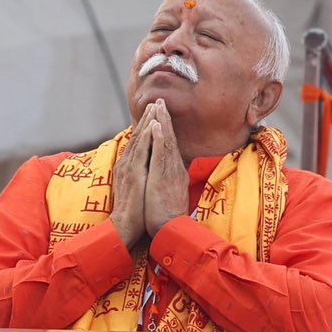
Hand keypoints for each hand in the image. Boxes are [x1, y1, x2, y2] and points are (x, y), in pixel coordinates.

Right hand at [110, 111, 153, 247]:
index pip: (138, 143)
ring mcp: (129, 168)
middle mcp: (127, 164)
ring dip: (147, 122)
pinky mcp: (134, 174)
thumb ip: (141, 176)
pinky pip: (141, 152)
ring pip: (139, 140)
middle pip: (138, 136)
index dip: (146, 127)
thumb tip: (148, 169)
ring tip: (155, 107)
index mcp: (128, 167)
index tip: (154, 113)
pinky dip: (146, 137)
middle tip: (156, 102)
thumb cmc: (134, 211)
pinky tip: (152, 126)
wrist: (125, 226)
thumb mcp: (137, 188)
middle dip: (147, 118)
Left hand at [143, 99, 191, 233]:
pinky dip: (160, 139)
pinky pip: (161, 154)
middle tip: (160, 101)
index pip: (169, 146)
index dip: (166, 129)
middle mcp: (174, 169)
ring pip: (166, 142)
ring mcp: (169, 172)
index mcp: (174, 172)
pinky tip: (157, 126)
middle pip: (169, 139)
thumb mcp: (169, 194)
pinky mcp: (163, 178)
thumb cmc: (167, 216)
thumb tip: (168, 173)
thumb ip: (169, 180)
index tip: (161, 115)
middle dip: (165, 119)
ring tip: (159, 105)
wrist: (170, 230)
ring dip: (163, 122)